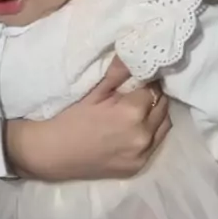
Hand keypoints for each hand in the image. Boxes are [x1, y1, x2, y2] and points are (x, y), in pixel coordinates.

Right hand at [0, 57, 170, 181]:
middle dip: (154, 95)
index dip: (147, 80)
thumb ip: (119, 73)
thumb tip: (135, 52)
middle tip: (140, 90)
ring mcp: (143, 153)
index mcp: (132, 113)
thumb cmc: (72, 119)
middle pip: (163, 105)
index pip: (153, 88)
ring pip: (164, 124)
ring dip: (157, 113)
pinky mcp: (139, 166)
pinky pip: (156, 142)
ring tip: (141, 107)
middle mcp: (143, 134)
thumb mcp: (95, 92)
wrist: (53, 154)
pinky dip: (152, 131)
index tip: (140, 77)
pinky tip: (138, 126)